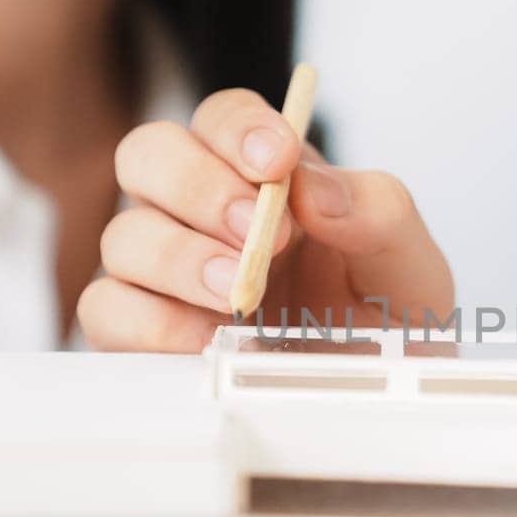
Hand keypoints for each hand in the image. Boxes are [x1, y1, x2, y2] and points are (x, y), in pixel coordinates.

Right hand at [79, 89, 454, 351]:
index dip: (240, 128)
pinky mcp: (142, 332)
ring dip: (179, 257)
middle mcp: (201, 213)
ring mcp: (164, 272)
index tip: (278, 159)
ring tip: (240, 294)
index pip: (223, 119)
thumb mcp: (409, 264)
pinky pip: (108, 311)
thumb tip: (312, 190)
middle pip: (148, 156)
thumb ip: (377, 211)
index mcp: (262, 178)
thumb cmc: (385, 320)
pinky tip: (206, 336)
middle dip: (198, 186)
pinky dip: (151, 320)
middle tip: (255, 230)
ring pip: (125, 236)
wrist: (380, 398)